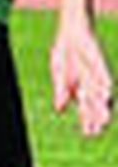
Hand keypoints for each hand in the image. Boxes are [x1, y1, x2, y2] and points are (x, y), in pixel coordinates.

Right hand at [51, 18, 112, 136]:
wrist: (72, 31)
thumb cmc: (66, 51)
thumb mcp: (60, 73)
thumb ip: (62, 91)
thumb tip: (60, 110)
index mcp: (82, 87)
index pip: (87, 108)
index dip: (88, 120)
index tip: (88, 134)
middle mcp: (93, 83)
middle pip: (95, 104)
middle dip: (95, 118)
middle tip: (96, 131)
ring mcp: (97, 74)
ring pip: (100, 93)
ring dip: (102, 106)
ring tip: (103, 120)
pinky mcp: (100, 64)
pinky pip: (102, 77)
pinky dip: (103, 87)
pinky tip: (105, 95)